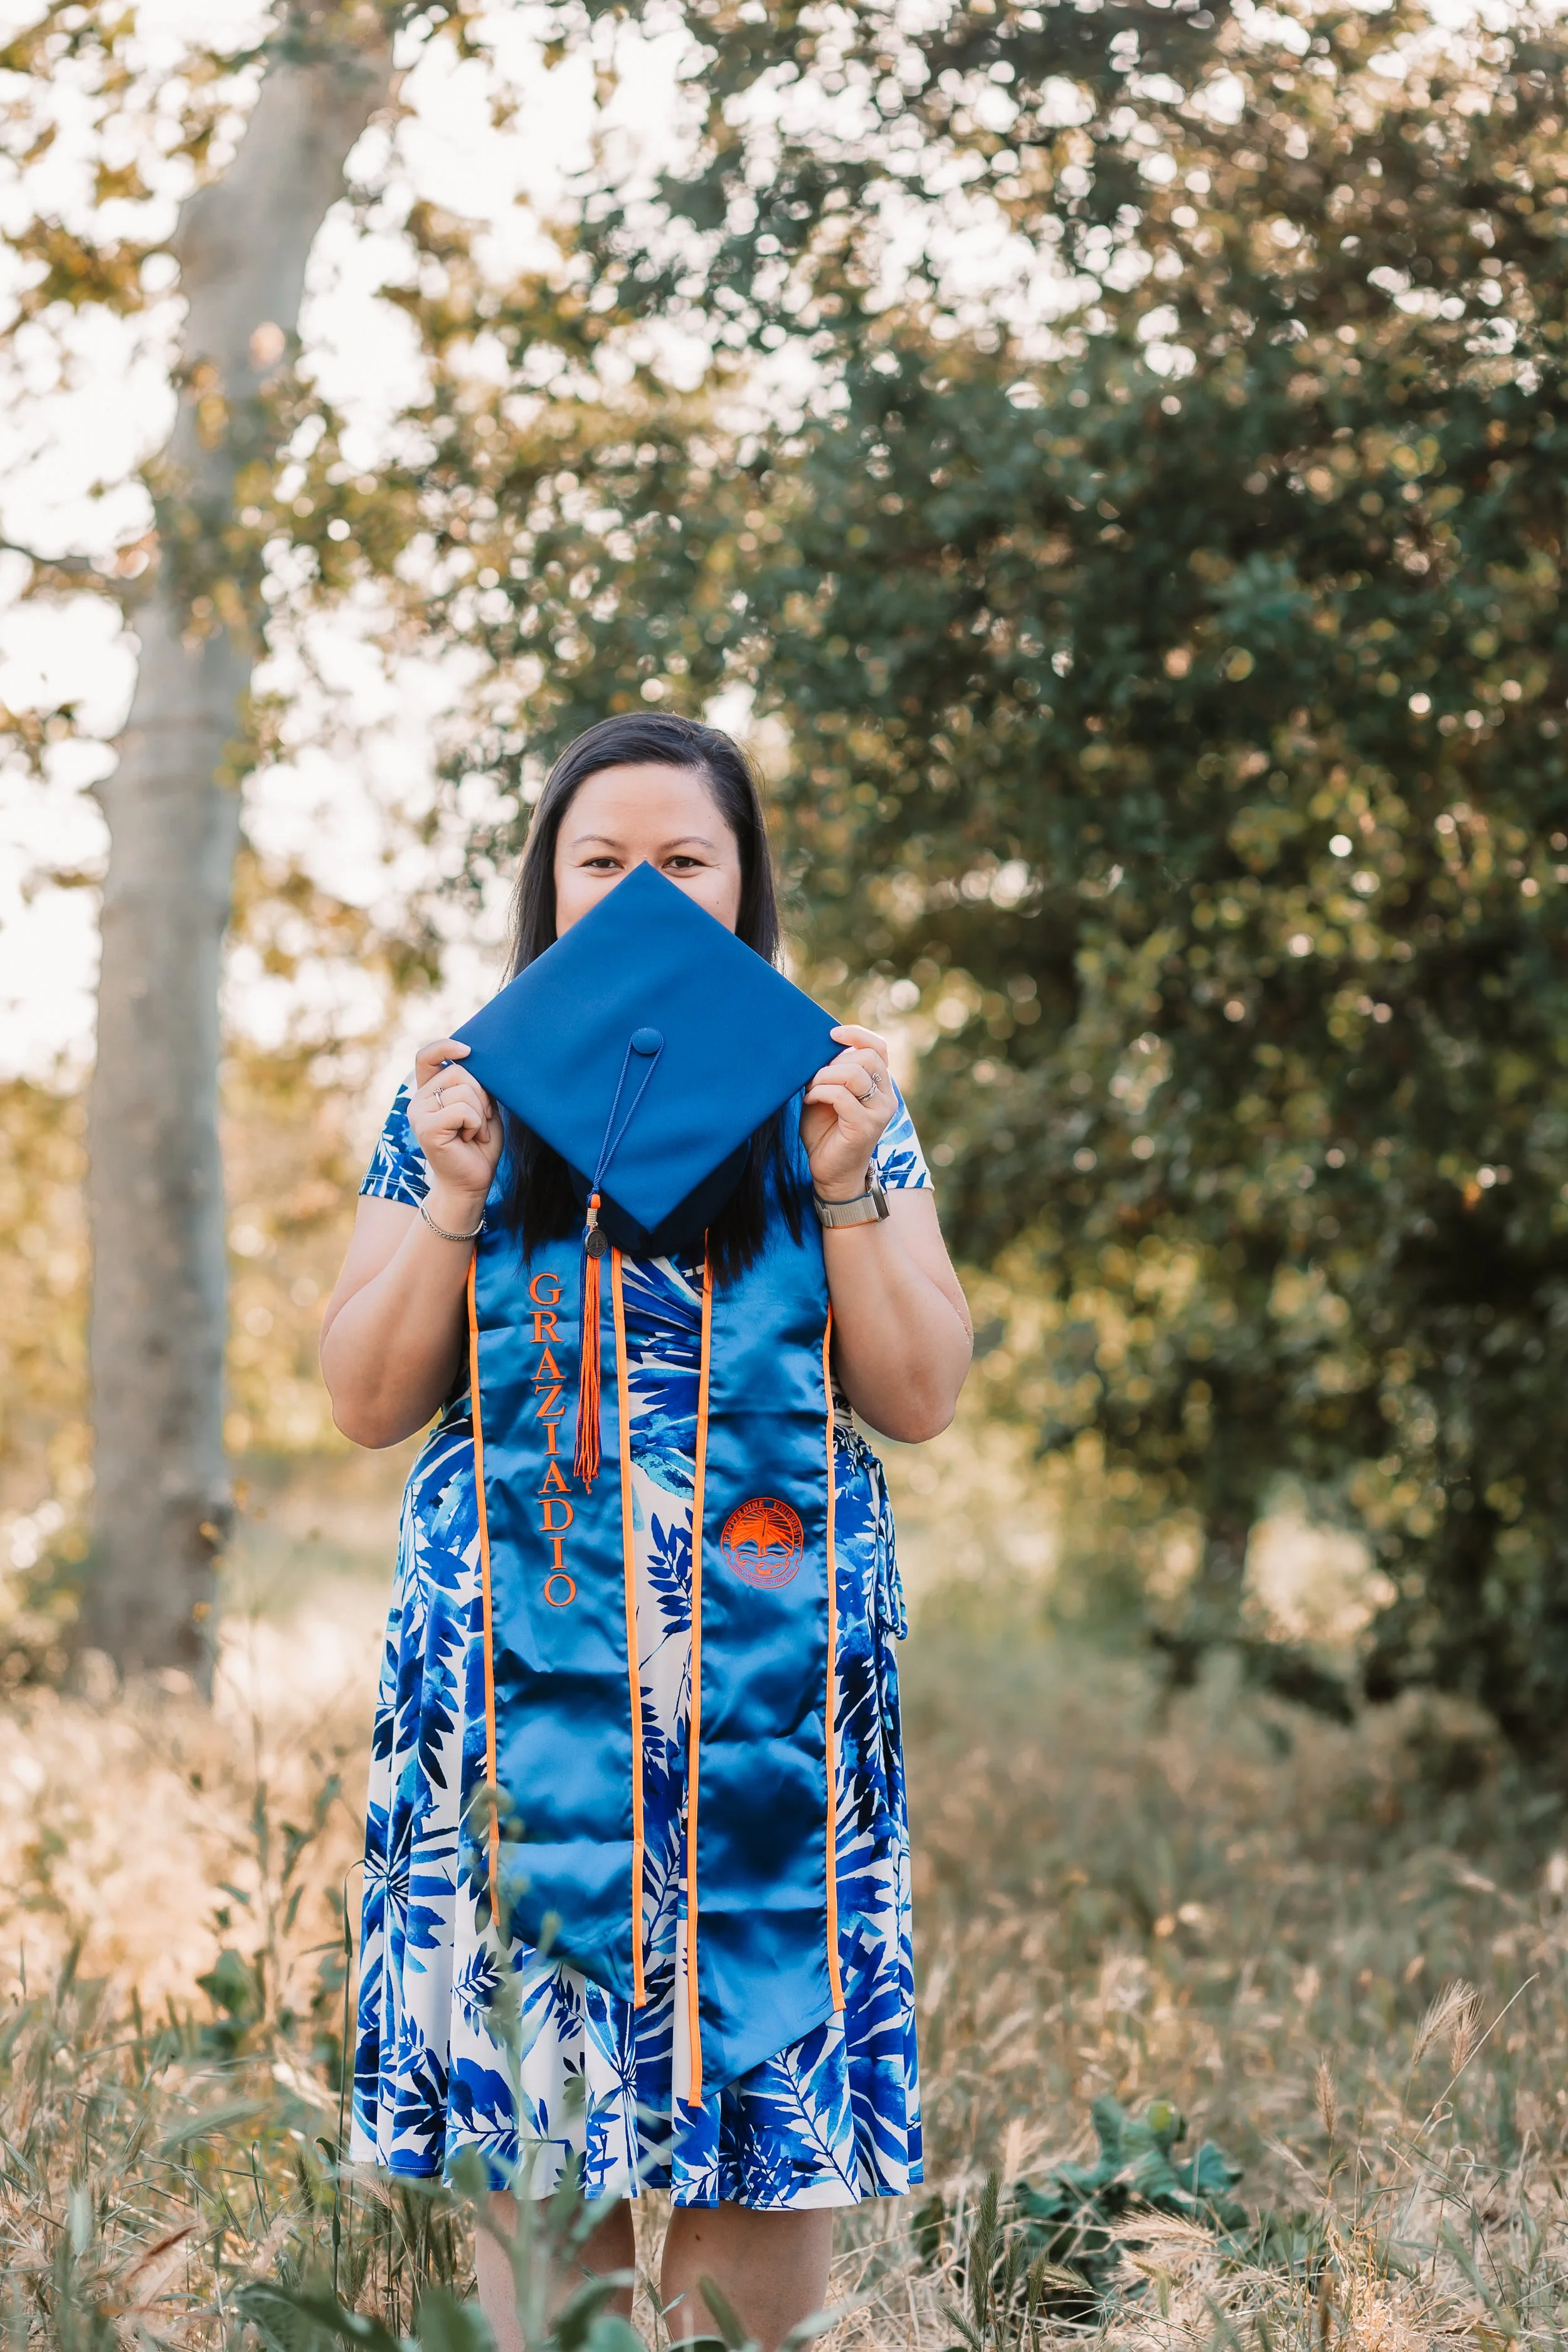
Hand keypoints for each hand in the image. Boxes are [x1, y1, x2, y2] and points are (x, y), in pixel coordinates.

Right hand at [408, 1040, 501, 1221]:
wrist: (472, 1183)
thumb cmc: (478, 1146)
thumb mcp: (481, 1108)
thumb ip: (475, 1085)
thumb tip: (479, 1060)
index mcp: (429, 1092)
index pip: (426, 1057)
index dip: (445, 1047)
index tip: (468, 1050)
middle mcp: (419, 1100)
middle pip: (459, 1073)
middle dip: (482, 1096)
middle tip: (482, 1121)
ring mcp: (419, 1114)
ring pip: (464, 1091)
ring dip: (481, 1114)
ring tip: (475, 1133)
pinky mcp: (427, 1128)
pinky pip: (463, 1110)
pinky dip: (476, 1125)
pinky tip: (471, 1140)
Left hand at [801, 1024, 894, 1200]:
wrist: (830, 1174)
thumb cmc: (826, 1134)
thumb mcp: (828, 1096)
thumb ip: (832, 1073)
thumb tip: (819, 1046)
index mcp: (880, 1086)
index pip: (879, 1048)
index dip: (858, 1035)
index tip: (832, 1034)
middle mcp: (886, 1097)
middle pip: (866, 1058)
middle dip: (834, 1061)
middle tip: (814, 1077)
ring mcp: (879, 1113)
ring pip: (854, 1074)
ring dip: (825, 1076)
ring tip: (811, 1089)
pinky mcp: (865, 1127)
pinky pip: (841, 1096)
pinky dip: (820, 1093)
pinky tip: (809, 1101)